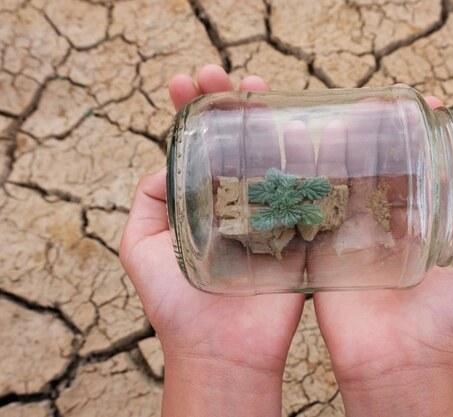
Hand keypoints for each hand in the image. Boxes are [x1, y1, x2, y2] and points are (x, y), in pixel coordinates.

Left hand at [120, 65, 304, 416]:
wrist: (221, 349)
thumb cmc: (175, 303)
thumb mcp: (140, 246)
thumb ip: (148, 201)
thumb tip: (166, 163)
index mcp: (201, 202)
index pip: (199, 146)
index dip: (193, 113)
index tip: (187, 82)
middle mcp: (237, 201)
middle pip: (238, 143)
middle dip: (230, 105)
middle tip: (223, 75)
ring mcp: (271, 214)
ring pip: (274, 157)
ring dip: (269, 121)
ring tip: (261, 89)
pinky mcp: (301, 232)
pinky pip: (309, 189)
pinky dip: (311, 158)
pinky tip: (304, 127)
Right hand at [311, 94, 452, 415]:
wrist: (403, 362)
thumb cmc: (448, 318)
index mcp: (416, 225)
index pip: (409, 170)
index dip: (411, 137)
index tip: (412, 103)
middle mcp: (380, 226)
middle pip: (370, 169)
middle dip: (369, 135)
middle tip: (366, 104)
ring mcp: (348, 237)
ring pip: (339, 183)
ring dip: (337, 151)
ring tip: (337, 119)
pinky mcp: (321, 254)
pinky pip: (311, 213)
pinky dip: (308, 184)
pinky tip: (306, 155)